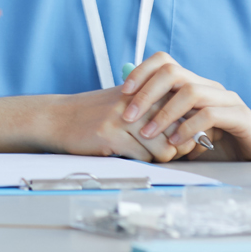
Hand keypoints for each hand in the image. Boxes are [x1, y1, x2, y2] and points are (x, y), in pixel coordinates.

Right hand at [44, 87, 188, 162]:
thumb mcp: (128, 104)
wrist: (59, 118)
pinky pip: (142, 158)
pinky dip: (139, 161)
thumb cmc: (97, 114)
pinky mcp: (112, 135)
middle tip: (163, 153)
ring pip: (164, 149)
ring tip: (143, 154)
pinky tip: (126, 154)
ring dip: (158, 158)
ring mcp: (125, 117)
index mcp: (146, 90)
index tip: (180, 143)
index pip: (184, 113)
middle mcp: (139, 101)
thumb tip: (192, 135)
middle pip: (178, 133)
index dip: (186, 133)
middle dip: (177, 149)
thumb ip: (157, 111)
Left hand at [118, 53, 250, 161]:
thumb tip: (125, 122)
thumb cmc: (221, 148)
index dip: (141, 72)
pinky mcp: (240, 116)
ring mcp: (226, 99)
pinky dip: (188, 127)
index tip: (123, 92)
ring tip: (148, 133)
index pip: (165, 63)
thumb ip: (163, 126)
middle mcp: (210, 87)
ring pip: (189, 91)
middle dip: (146, 92)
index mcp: (196, 86)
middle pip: (172, 72)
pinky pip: (209, 114)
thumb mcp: (185, 135)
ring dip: (164, 112)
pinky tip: (176, 142)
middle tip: (128, 115)